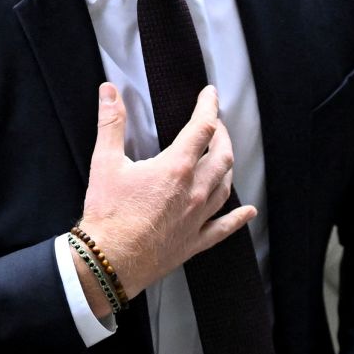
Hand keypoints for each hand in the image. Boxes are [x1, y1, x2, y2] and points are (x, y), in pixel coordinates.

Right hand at [74, 82, 254, 311]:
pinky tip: (248, 212)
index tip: (210, 95)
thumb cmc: (108, 214)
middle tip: (215, 125)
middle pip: (222, 155)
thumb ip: (110, 123)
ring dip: (227, 166)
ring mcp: (198, 217)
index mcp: (176, 168)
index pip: (202, 127)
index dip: (209, 107)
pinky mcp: (195, 241)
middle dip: (221, 135)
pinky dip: (238, 218)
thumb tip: (109, 92)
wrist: (109, 262)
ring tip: (223, 156)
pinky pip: (224, 227)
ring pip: (225, 186)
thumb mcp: (105, 163)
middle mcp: (194, 190)